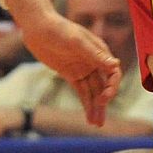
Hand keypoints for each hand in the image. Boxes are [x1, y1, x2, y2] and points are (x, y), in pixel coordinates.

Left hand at [14, 8, 120, 125]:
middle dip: (104, 101)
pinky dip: (86, 104)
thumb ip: (95, 54)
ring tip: (96, 124)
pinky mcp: (71, 74)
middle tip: (99, 116)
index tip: (104, 98)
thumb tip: (115, 65)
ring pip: (93, 91)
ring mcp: (83, 68)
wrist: (37, 27)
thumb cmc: (58, 29)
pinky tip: (89, 117)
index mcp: (99, 51)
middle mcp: (94, 61)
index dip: (112, 87)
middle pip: (104, 85)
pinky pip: (82, 92)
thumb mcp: (76, 41)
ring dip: (96, 107)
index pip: (112, 72)